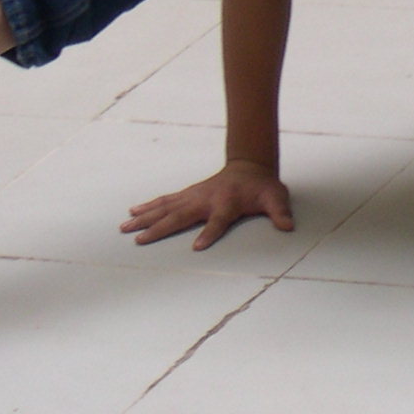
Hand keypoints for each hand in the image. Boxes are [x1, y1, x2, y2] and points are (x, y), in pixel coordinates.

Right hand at [121, 159, 294, 249]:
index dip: (209, 233)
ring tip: (125, 227)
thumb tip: (288, 226)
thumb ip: (280, 212)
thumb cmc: (262, 188)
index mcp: (227, 203)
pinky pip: (165, 201)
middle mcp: (206, 199)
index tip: (197, 247)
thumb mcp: (276, 198)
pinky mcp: (188, 194)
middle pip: (180, 216)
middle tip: (139, 240)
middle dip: (160, 228)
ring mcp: (194, 196)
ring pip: (166, 208)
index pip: (218, 221)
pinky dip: (148, 206)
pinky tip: (132, 212)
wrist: (250, 167)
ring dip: (145, 218)